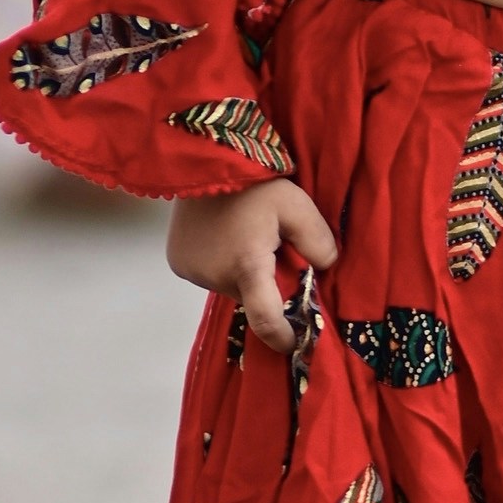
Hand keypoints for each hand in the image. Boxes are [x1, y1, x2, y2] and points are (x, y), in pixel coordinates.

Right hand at [165, 175, 338, 348]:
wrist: (204, 158)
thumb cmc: (254, 182)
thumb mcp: (297, 205)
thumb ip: (318, 241)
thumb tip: (324, 268)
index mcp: (246, 266)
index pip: (266, 319)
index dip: (282, 337)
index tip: (294, 343)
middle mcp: (214, 276)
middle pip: (250, 297)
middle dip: (266, 285)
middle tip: (274, 251)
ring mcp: (191, 271)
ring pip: (230, 286)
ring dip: (243, 273)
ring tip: (246, 237)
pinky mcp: (178, 263)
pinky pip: (209, 275)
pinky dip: (221, 264)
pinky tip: (225, 237)